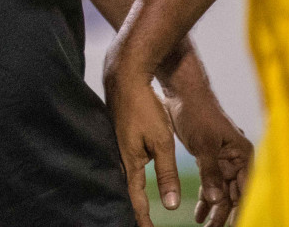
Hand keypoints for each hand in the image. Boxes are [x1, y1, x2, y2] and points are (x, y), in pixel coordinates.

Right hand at [106, 62, 181, 226]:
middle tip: (145, 225)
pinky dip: (132, 179)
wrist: (125, 77)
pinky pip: (125, 165)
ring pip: (126, 179)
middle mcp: (120, 158)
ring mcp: (117, 147)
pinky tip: (136, 180)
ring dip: (134, 196)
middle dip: (136, 212)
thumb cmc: (145, 107)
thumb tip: (170, 205)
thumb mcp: (162, 142)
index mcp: (130, 162)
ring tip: (142, 211)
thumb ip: (167, 174)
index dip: (144, 220)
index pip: (136, 200)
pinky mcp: (119, 137)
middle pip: (127, 193)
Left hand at [166, 83, 250, 226]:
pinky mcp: (209, 159)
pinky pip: (210, 184)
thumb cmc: (198, 113)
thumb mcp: (204, 144)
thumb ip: (211, 173)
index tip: (236, 226)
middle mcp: (237, 159)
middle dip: (227, 214)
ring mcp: (223, 160)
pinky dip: (206, 198)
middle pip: (235, 193)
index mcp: (243, 154)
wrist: (183, 93)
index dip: (242, 209)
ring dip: (215, 209)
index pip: (246, 189)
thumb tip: (217, 199)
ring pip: (222, 191)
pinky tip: (199, 214)